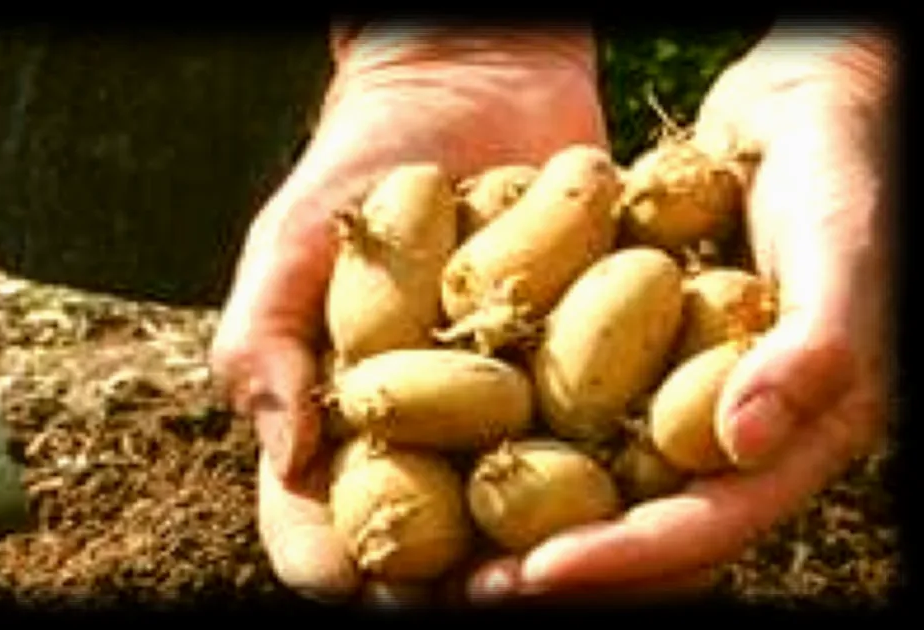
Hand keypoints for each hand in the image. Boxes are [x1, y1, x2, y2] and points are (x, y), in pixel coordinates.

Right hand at [210, 23, 607, 602]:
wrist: (474, 88)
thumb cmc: (360, 167)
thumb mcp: (291, 243)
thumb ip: (264, 341)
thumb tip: (288, 459)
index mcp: (339, 426)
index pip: (317, 524)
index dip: (337, 563)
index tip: (368, 581)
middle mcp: (425, 441)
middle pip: (430, 545)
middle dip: (461, 582)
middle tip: (496, 593)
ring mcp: (508, 421)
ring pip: (523, 519)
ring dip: (554, 557)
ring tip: (589, 571)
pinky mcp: (586, 384)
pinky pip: (607, 447)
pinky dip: (629, 480)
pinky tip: (659, 498)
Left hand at [467, 25, 895, 602]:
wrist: (801, 107)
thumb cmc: (839, 170)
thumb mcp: (843, 249)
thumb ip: (817, 348)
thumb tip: (738, 448)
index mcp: (801, 435)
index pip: (714, 523)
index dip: (628, 558)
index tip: (538, 574)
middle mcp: (738, 433)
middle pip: (650, 526)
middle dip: (568, 561)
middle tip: (475, 587)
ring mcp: (686, 399)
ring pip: (609, 482)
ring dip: (535, 516)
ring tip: (453, 542)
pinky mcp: (642, 360)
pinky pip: (584, 413)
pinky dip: (530, 438)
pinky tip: (458, 448)